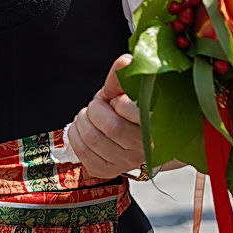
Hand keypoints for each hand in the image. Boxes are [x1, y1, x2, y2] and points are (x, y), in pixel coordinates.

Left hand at [66, 55, 143, 181]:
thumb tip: (124, 62)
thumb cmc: (134, 109)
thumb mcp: (130, 89)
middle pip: (112, 127)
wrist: (140, 137)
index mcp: (157, 124)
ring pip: (94, 140)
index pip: (134, 113)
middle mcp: (145, 147)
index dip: (118, 102)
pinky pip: (83, 154)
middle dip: (96, 110)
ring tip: (89, 116)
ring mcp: (127, 161)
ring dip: (83, 122)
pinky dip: (75, 136)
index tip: (116, 99)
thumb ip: (124, 76)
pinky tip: (82, 129)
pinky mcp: (110, 170)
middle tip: (98, 105)